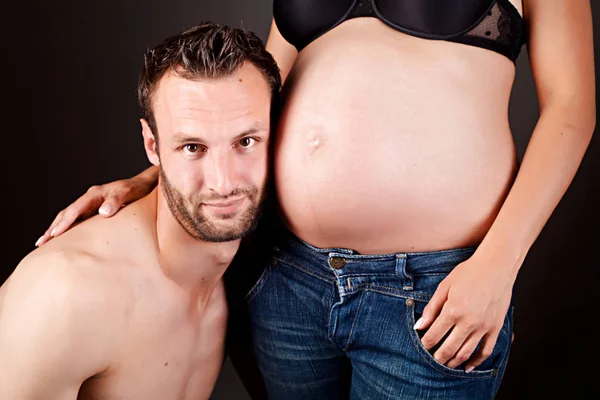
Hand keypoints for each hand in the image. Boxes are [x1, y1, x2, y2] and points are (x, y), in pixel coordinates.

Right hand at [36, 166, 158, 246]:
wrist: (142, 186)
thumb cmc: (135, 190)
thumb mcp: (127, 193)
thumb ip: (116, 201)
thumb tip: (103, 212)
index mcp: (94, 194)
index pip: (75, 209)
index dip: (65, 222)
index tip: (55, 234)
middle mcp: (89, 199)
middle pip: (66, 213)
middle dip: (54, 228)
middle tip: (41, 243)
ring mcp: (90, 205)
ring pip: (69, 217)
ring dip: (56, 229)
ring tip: (44, 243)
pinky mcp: (94, 211)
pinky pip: (77, 220)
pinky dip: (67, 228)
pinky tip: (61, 238)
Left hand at [414, 253, 516, 371]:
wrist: (496, 267)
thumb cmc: (469, 273)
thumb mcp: (445, 286)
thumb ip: (431, 308)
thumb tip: (419, 326)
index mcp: (452, 310)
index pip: (433, 335)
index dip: (425, 344)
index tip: (421, 347)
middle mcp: (468, 322)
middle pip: (448, 348)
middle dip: (437, 358)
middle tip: (430, 361)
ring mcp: (483, 327)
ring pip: (465, 353)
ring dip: (453, 362)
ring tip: (445, 365)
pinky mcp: (495, 328)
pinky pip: (485, 351)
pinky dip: (476, 362)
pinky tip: (468, 367)